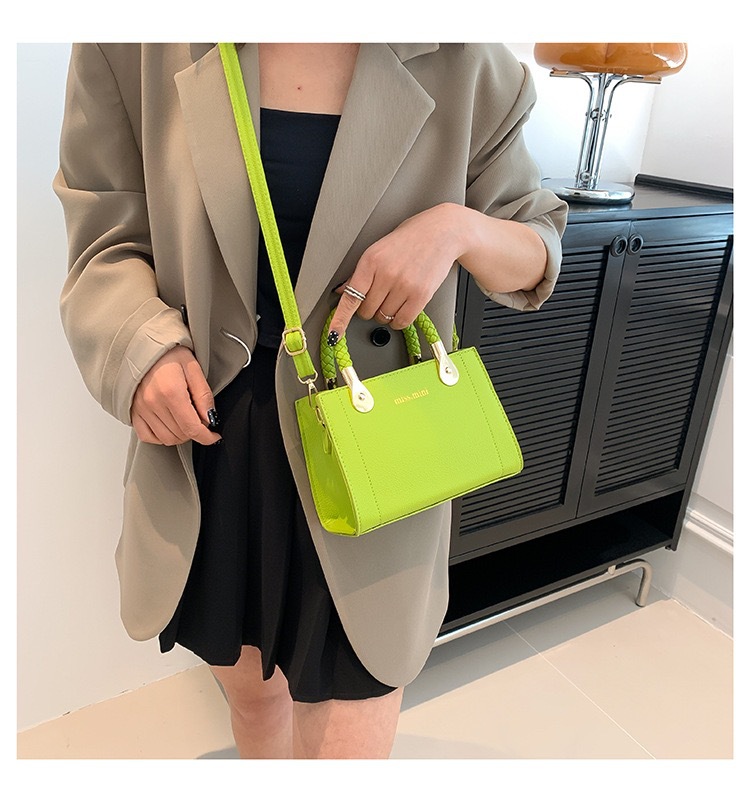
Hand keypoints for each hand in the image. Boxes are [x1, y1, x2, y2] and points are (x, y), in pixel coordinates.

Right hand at [130, 346, 221, 445]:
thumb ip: (203, 396)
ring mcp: (141, 409)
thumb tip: (210, 418)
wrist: (144, 345)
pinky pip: (147, 436)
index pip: (192, 427)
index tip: (214, 436)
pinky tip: (169, 426)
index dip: (207, 437)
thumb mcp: (194, 369)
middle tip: (200, 421)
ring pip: (166, 438)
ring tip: (186, 421)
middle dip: (195, 432)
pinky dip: (160, 437)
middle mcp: (153, 403)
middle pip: (180, 435)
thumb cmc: (169, 353)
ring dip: (180, 435)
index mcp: (171, 392)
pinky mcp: (133, 411)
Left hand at [328, 203, 467, 341]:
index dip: (340, 319)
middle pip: (366, 311)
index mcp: (371, 260)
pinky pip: (402, 322)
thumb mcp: (379, 249)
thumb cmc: (409, 239)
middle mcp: (386, 274)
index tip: (334, 334)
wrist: (442, 232)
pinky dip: (399, 320)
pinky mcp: (421, 295)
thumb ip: (361, 273)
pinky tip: (403, 306)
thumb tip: (343, 291)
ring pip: (384, 318)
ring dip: (386, 313)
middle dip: (370, 307)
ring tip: (396, 293)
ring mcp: (404, 286)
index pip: (351, 297)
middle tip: (381, 293)